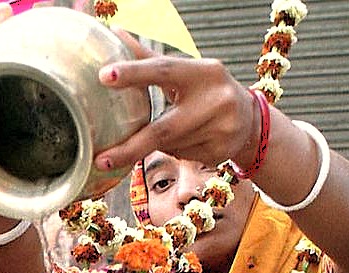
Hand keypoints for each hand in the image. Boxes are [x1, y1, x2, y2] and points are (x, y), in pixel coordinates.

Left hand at [94, 32, 256, 170]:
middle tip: (102, 160)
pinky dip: (171, 151)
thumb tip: (115, 32)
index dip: (134, 73)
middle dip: (130, 147)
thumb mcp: (184, 71)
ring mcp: (222, 128)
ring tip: (166, 131)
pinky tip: (184, 141)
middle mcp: (217, 99)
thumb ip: (148, 57)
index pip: (163, 69)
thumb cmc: (205, 90)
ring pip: (168, 145)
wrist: (250, 121)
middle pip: (162, 129)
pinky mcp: (221, 151)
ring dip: (154, 144)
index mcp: (204, 72)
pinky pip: (180, 155)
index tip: (104, 76)